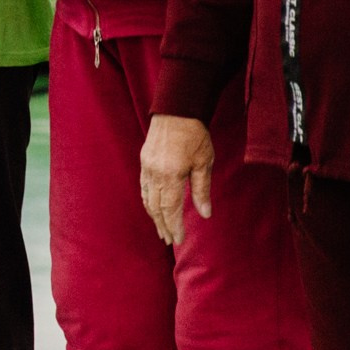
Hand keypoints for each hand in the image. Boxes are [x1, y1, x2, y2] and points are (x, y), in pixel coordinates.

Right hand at [140, 114, 215, 245]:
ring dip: (154, 216)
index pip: (170, 209)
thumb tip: (205, 214)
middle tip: (169, 240)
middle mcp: (155, 174)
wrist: (177, 109)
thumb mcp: (204, 162)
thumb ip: (202, 189)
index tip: (178, 240)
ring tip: (161, 229)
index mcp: (171, 176)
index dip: (174, 226)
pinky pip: (144, 187)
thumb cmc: (195, 134)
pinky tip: (153, 206)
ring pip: (147, 199)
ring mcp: (147, 167)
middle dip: (162, 225)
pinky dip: (148, 201)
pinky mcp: (144, 161)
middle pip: (155, 208)